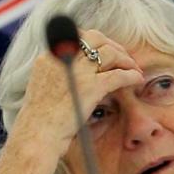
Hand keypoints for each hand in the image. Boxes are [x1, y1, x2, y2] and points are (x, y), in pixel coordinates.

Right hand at [7, 29, 143, 162]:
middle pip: (95, 38)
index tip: (104, 51)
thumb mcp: (42, 89)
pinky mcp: (90, 87)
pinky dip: (130, 75)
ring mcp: (77, 72)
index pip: (75, 36)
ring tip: (133, 69)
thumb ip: (57, 75)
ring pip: (109, 53)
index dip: (94, 41)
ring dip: (125, 59)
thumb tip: (76, 73)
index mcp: (48, 58)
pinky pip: (118, 74)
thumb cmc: (38, 121)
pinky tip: (136, 80)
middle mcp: (62, 59)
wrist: (36, 136)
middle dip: (113, 45)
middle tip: (123, 58)